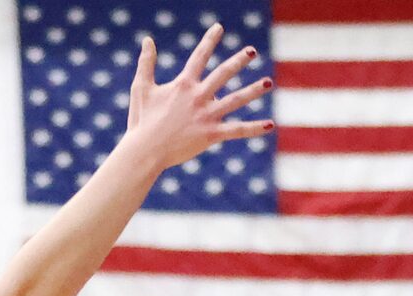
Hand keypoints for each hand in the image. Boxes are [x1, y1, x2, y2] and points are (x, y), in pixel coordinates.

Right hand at [118, 25, 274, 173]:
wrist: (145, 151)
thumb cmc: (141, 121)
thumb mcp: (141, 88)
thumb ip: (146, 63)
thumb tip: (147, 40)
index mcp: (183, 84)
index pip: (200, 57)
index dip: (210, 41)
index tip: (219, 28)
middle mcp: (198, 96)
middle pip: (223, 74)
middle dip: (239, 61)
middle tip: (251, 52)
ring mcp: (206, 115)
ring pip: (236, 100)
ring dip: (253, 90)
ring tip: (268, 82)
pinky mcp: (211, 134)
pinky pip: (237, 130)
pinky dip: (254, 128)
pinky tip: (270, 125)